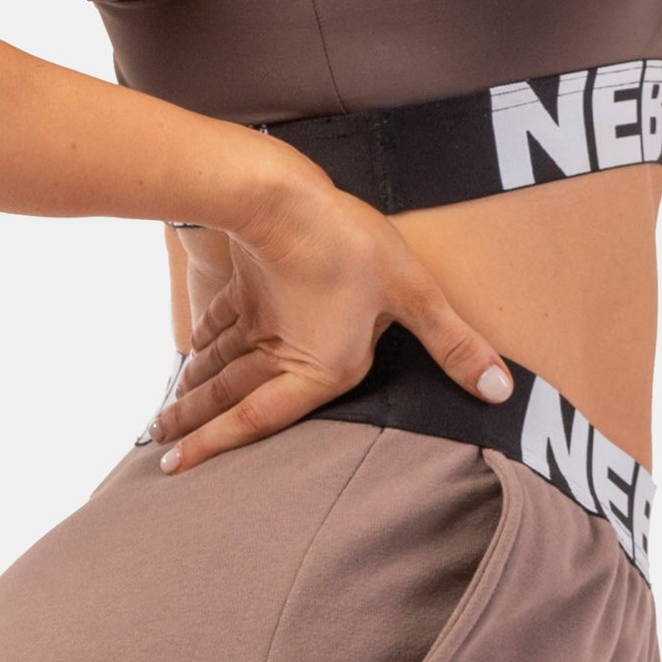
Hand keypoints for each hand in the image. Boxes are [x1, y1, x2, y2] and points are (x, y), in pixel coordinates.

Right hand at [152, 167, 510, 471]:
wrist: (279, 193)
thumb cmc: (349, 245)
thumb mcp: (413, 294)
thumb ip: (453, 344)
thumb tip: (501, 390)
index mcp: (314, 368)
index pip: (255, 421)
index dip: (216, 447)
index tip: (176, 468)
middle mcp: (277, 352)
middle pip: (225, 398)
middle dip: (193, 426)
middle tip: (160, 452)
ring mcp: (256, 320)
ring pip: (215, 367)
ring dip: (191, 393)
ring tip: (163, 418)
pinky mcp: (247, 288)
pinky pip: (217, 329)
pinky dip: (201, 348)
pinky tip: (190, 360)